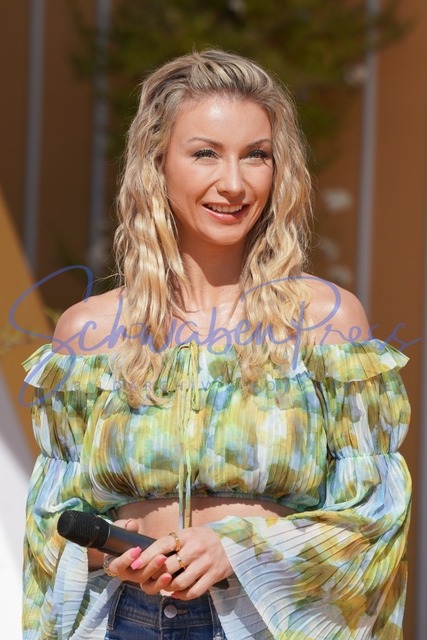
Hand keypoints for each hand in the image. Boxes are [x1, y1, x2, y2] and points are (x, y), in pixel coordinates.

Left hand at [103, 525, 232, 597]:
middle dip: (156, 576)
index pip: (163, 544)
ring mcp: (205, 562)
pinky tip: (177, 594)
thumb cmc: (205, 538)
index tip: (135, 564)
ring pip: (180, 582)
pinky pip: (194, 591)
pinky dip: (182, 595)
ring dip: (168, 588)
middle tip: (150, 580)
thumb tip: (150, 554)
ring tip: (165, 587)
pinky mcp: (213, 575)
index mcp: (187, 535)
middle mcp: (195, 548)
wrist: (234, 541)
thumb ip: (173, 542)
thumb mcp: (190, 533)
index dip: (147, 555)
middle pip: (168, 567)